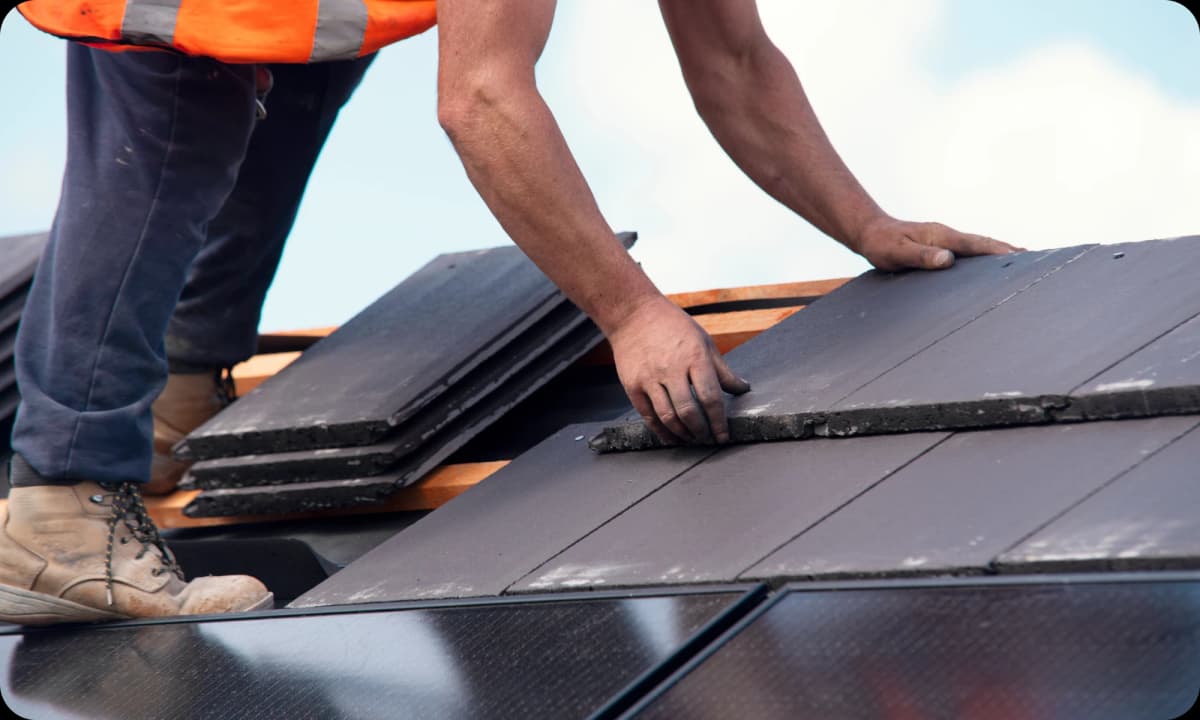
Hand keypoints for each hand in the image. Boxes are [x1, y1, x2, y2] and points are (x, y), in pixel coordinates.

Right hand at [607, 295, 750, 444]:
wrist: (634, 315)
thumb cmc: (673, 326)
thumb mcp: (704, 341)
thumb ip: (723, 370)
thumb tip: (743, 388)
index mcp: (694, 357)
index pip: (710, 397)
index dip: (719, 422)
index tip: (724, 436)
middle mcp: (671, 369)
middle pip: (689, 411)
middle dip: (701, 431)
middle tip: (707, 438)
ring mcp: (649, 378)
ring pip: (668, 417)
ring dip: (683, 435)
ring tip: (692, 439)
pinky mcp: (632, 385)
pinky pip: (648, 416)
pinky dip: (661, 431)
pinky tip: (671, 436)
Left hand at [854, 216, 1024, 271]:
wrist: (870, 232)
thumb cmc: (881, 245)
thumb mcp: (897, 253)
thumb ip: (921, 257)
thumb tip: (948, 259)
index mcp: (942, 236)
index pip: (977, 244)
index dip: (999, 252)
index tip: (1022, 257)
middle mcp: (948, 236)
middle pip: (985, 244)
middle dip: (1010, 252)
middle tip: (1036, 261)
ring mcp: (946, 240)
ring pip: (979, 247)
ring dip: (1000, 253)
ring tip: (1024, 262)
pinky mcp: (942, 246)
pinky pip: (969, 252)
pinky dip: (985, 256)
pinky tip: (991, 266)